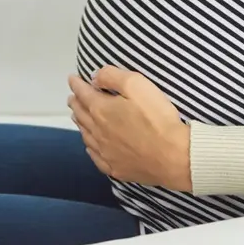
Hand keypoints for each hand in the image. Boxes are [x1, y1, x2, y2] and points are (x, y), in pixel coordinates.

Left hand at [68, 67, 191, 191]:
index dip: (77, 85)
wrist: (172, 155)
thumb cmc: (157, 117)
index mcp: (102, 111)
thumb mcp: (138, 85)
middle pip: (82, 115)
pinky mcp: (115, 167)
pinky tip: (90, 145)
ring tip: (76, 116)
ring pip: (86, 135)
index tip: (72, 78)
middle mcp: (98, 132)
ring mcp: (105, 152)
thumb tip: (94, 77)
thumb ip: (113, 77)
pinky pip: (95, 156)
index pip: (84, 94)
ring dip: (79, 123)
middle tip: (72, 97)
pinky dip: (89, 147)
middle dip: (76, 103)